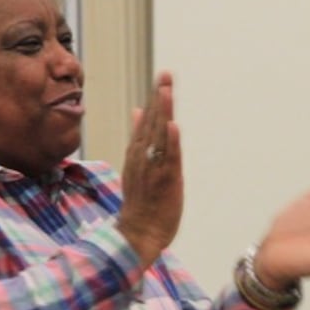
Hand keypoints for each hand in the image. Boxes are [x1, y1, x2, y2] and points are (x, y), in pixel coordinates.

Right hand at [116, 72, 184, 265]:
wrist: (137, 235)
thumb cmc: (141, 204)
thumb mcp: (136, 167)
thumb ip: (138, 138)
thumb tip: (137, 111)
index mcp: (137, 154)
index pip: (146, 121)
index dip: (155, 99)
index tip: (162, 78)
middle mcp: (143, 158)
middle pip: (152, 123)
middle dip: (159, 98)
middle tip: (166, 75)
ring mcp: (153, 169)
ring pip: (158, 136)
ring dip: (163, 113)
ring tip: (166, 91)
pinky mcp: (165, 181)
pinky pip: (168, 158)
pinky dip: (170, 142)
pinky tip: (173, 125)